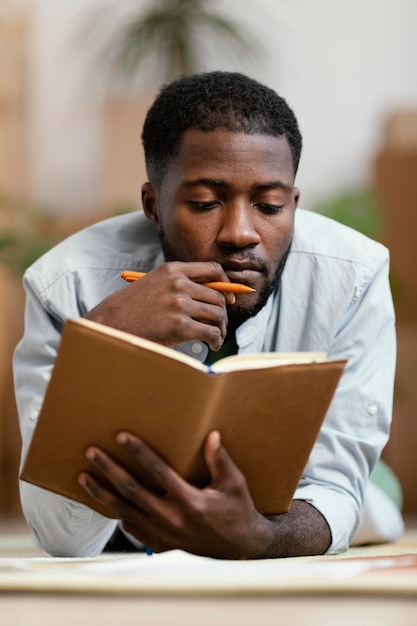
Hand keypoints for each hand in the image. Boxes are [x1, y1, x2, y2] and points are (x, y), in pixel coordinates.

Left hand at [78, 430, 272, 558]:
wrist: (240, 549)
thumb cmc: (237, 512)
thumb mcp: (235, 484)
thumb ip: (220, 460)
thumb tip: (212, 436)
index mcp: (190, 501)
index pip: (158, 472)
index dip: (139, 452)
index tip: (122, 436)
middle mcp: (172, 519)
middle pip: (131, 491)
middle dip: (109, 470)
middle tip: (91, 452)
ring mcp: (163, 534)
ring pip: (124, 512)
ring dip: (102, 494)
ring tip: (84, 477)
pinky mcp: (161, 544)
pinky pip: (131, 528)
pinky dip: (116, 513)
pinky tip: (105, 501)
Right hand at [84, 261, 235, 350]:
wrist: (112, 324)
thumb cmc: (134, 308)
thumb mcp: (155, 284)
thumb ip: (181, 283)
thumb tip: (215, 295)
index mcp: (173, 270)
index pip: (213, 269)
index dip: (227, 284)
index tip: (230, 297)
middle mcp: (179, 284)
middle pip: (218, 297)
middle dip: (223, 313)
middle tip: (220, 324)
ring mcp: (179, 304)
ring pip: (217, 315)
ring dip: (221, 328)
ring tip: (216, 337)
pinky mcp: (180, 325)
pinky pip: (210, 332)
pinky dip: (216, 340)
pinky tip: (212, 345)